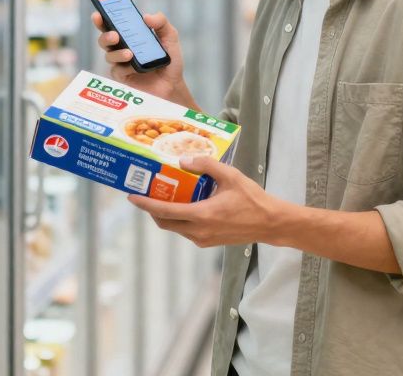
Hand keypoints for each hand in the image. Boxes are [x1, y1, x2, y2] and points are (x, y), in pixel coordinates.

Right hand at [92, 10, 190, 105]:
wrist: (173, 84)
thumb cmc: (169, 59)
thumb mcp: (170, 37)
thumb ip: (161, 23)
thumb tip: (145, 16)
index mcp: (130, 35)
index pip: (112, 24)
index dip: (102, 19)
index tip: (98, 14)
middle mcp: (122, 47)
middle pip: (105, 40)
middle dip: (106, 36)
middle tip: (115, 35)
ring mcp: (121, 63)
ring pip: (109, 56)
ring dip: (117, 53)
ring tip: (129, 54)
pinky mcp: (122, 77)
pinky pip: (117, 71)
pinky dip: (125, 68)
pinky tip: (134, 68)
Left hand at [128, 156, 288, 248]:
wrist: (270, 223)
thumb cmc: (252, 199)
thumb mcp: (230, 176)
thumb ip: (206, 165)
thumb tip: (184, 160)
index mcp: (202, 216)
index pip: (165, 211)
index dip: (145, 204)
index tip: (132, 197)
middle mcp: (198, 231)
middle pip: (165, 222)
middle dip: (152, 209)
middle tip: (146, 193)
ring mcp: (203, 239)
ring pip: (175, 228)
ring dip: (166, 214)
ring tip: (164, 196)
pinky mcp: (209, 241)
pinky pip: (186, 231)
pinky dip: (179, 219)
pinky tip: (184, 204)